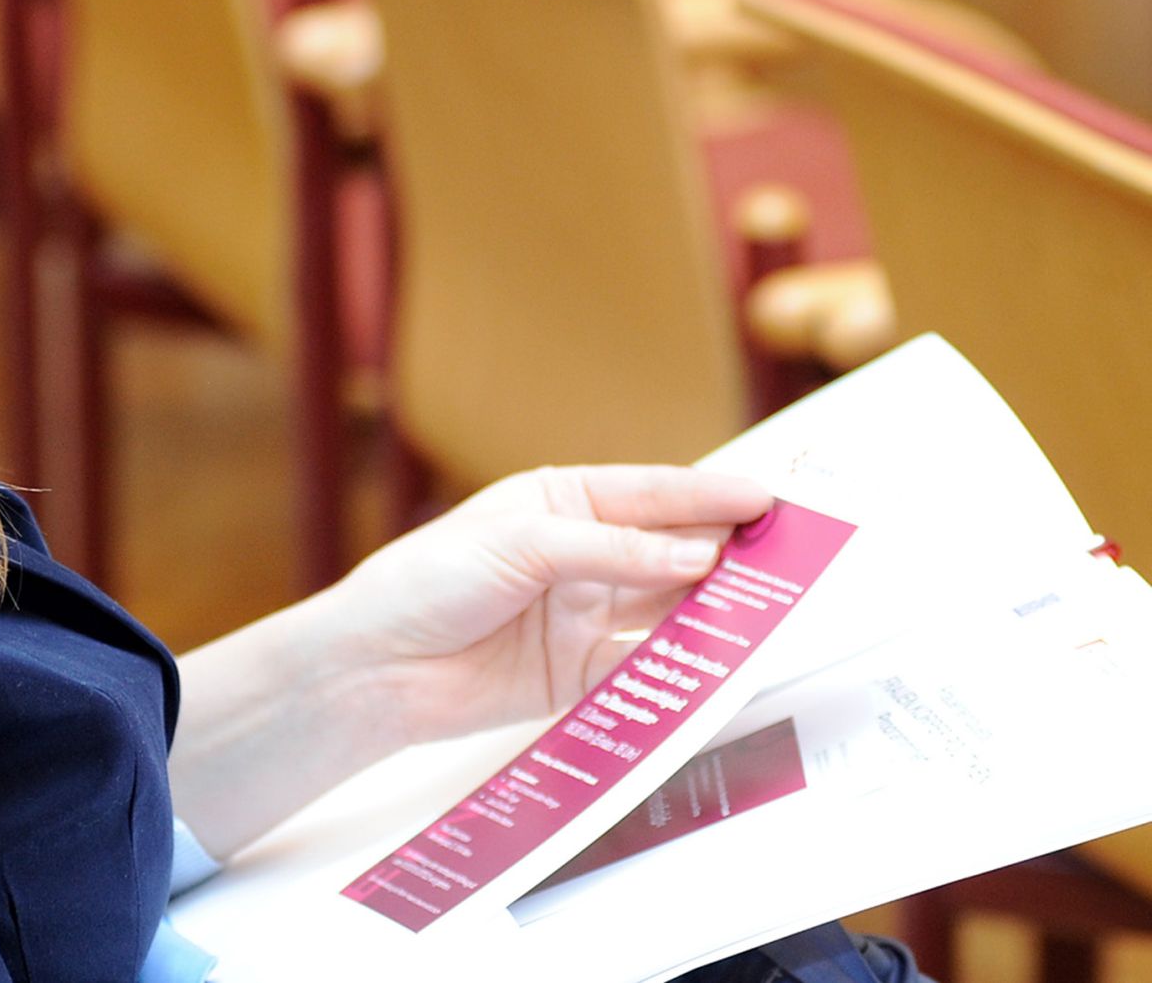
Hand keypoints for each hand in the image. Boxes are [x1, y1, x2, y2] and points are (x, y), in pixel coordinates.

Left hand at [322, 465, 771, 746]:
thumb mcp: (520, 544)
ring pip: (668, 608)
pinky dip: (683, 665)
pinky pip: (646, 666)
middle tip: (794, 556)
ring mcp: (584, 615)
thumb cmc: (427, 581)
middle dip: (729, 552)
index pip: (652, 493)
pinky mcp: (580, 676)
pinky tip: (720, 661)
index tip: (768, 498)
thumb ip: (612, 551)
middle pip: (671, 550)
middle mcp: (581, 555)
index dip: (712, 495)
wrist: (375, 667)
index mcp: (562, 500)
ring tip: (774, 609)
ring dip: (716, 609)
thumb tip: (698, 558)